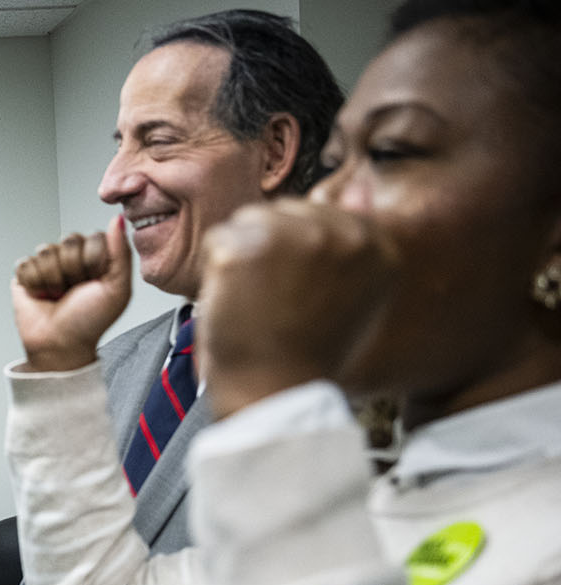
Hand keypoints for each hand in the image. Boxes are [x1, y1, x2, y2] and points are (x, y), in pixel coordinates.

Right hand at [10, 214, 133, 372]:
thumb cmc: (89, 322)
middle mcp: (72, 256)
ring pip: (45, 251)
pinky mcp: (25, 273)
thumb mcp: (118, 289)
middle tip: (73, 291)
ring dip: (52, 279)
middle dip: (71, 270)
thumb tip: (118, 219)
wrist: (59, 345)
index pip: (94, 237)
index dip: (93, 262)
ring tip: (57, 296)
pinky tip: (40, 296)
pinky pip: (25, 264)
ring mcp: (47, 264)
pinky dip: (33, 283)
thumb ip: (121, 253)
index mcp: (96, 257)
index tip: (94, 283)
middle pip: (68, 240)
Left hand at [197, 198, 397, 418]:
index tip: (298, 293)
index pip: (320, 216)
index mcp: (375, 245)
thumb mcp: (352, 295)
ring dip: (240, 260)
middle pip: (283, 212)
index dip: (296, 255)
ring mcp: (296, 236)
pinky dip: (215, 274)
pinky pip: (217, 242)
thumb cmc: (305, 355)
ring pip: (247, 222)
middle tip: (275, 303)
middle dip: (268, 252)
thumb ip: (355, 243)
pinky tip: (237, 304)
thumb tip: (361, 185)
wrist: (274, 393)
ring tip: (258, 304)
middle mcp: (342, 234)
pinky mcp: (250, 247)